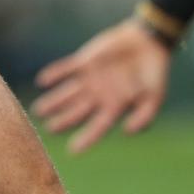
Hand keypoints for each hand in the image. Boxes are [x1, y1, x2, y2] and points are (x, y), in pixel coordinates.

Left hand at [32, 19, 172, 152]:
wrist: (147, 43)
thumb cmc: (153, 73)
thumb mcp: (155, 97)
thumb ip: (144, 116)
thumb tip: (129, 132)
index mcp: (114, 106)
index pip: (97, 127)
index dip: (86, 138)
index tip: (73, 150)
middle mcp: (98, 95)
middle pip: (76, 111)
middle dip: (63, 120)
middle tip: (49, 129)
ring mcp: (90, 78)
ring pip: (67, 92)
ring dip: (53, 101)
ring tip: (38, 111)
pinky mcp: (85, 61)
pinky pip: (66, 68)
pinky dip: (55, 73)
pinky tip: (42, 81)